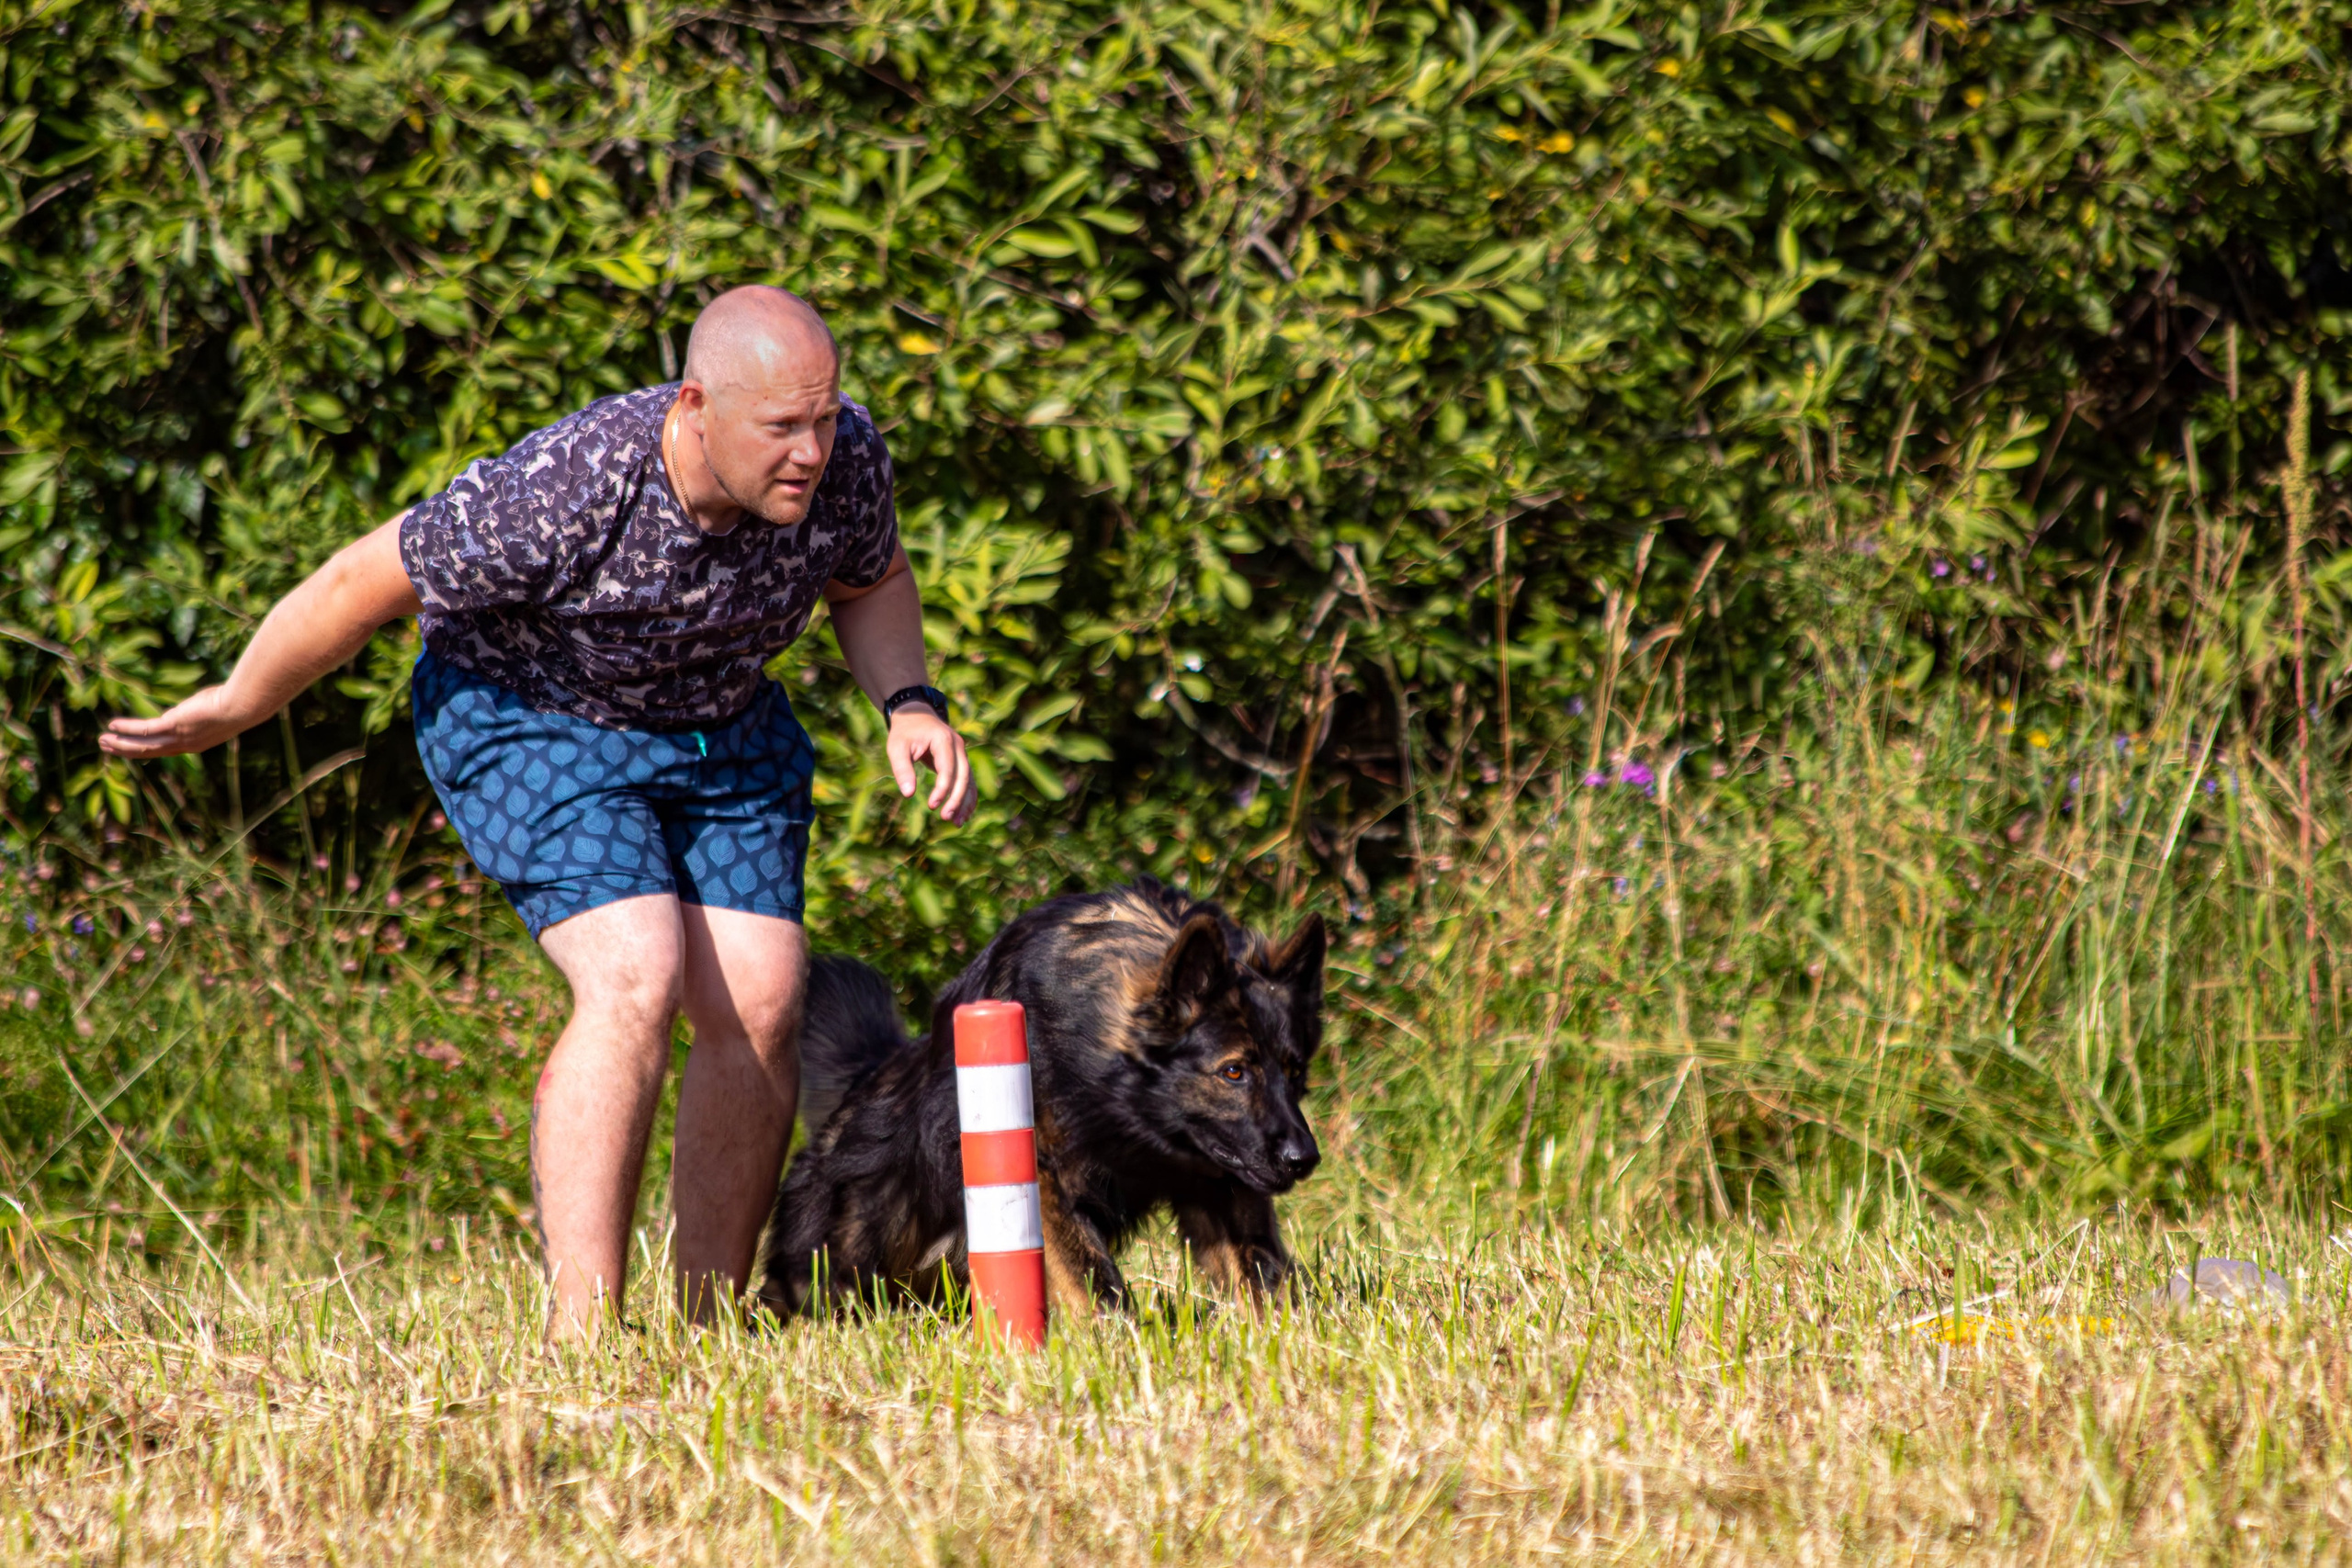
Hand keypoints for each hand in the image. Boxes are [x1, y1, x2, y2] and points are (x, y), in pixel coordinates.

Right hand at [100, 685, 255, 759]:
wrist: (243, 706)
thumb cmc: (235, 704)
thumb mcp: (216, 709)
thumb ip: (204, 710)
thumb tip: (205, 701)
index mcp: (194, 743)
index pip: (164, 749)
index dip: (146, 749)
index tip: (132, 747)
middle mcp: (184, 745)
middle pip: (149, 752)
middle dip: (126, 750)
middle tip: (108, 748)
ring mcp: (179, 737)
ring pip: (143, 746)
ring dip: (120, 744)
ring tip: (103, 741)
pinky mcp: (174, 725)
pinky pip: (144, 730)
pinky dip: (127, 728)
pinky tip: (112, 726)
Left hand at [886, 706, 975, 824]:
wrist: (916, 715)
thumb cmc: (904, 733)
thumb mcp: (896, 747)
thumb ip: (902, 769)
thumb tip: (908, 794)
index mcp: (943, 740)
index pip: (948, 769)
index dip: (942, 789)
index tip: (932, 805)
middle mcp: (958, 746)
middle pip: (964, 776)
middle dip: (957, 799)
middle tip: (946, 818)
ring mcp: (962, 753)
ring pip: (969, 780)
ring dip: (965, 802)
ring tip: (957, 823)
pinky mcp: (961, 760)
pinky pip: (968, 781)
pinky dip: (967, 797)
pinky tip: (963, 815)